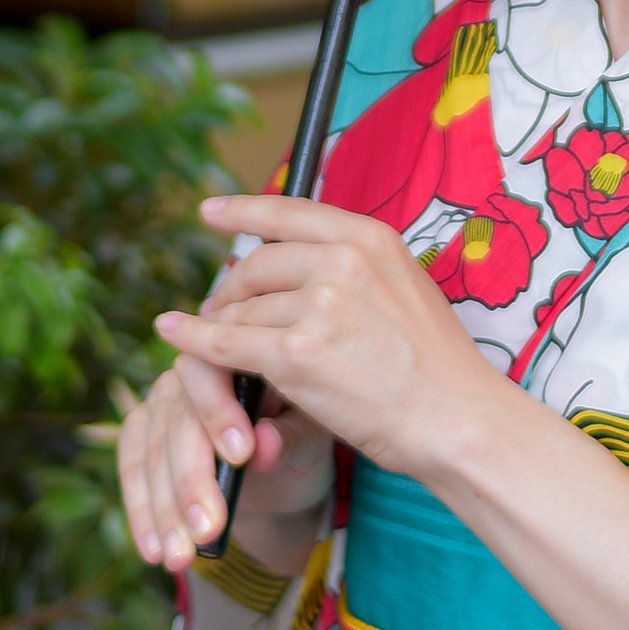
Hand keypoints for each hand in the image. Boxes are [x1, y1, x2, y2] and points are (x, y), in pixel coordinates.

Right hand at [118, 310, 335, 578]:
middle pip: (179, 420)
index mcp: (237, 354)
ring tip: (180, 556)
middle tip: (208, 529)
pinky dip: (142, 511)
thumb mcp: (311, 441)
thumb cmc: (302, 442)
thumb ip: (290, 439)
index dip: (220, 411)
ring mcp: (162, 400)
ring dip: (164, 509)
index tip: (241, 455)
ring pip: (152, 452)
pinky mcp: (142, 431)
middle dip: (192, 480)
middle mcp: (190, 371)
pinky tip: (153, 549)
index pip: (214, 369)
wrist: (283, 472)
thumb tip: (263, 445)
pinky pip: (132, 468)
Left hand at [150, 194, 498, 507]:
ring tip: (217, 340)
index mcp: (370, 239)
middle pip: (257, 264)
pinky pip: (225, 342)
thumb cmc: (436, 367)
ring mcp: (317, 306)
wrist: (456, 418)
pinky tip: (172, 332)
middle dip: (231, 287)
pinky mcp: (295, 355)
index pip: (290, 212)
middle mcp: (341, 262)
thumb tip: (304, 261)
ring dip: (222, 323)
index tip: (210, 211)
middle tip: (219, 306)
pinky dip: (194, 339)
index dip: (243, 211)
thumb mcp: (406, 288)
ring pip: (242, 308)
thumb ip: (356, 269)